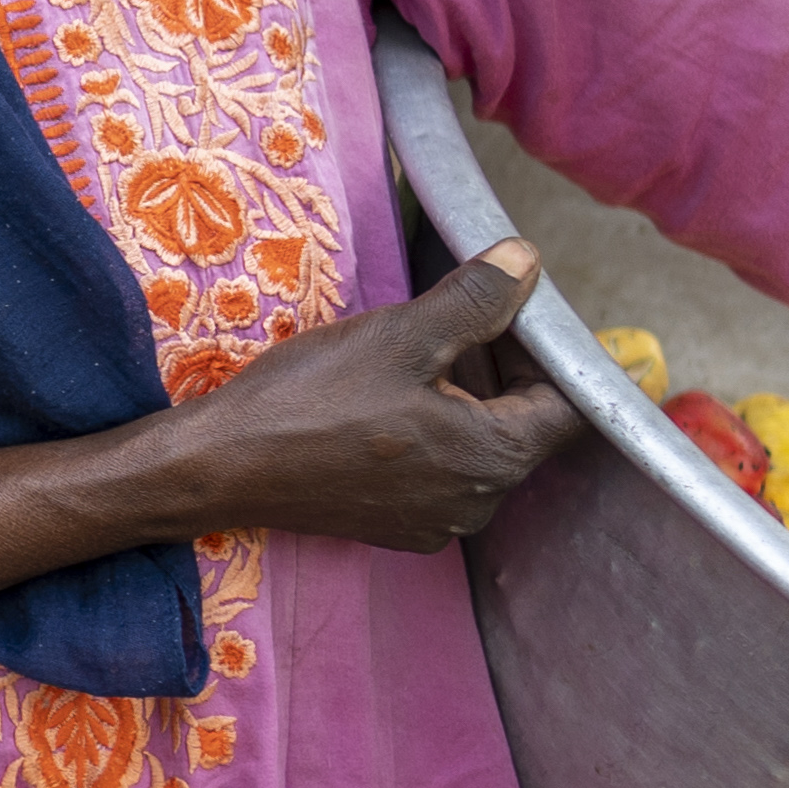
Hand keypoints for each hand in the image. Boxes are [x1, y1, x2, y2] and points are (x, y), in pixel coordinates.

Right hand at [146, 239, 591, 551]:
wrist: (219, 467)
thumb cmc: (311, 400)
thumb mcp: (401, 336)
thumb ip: (477, 300)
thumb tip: (527, 260)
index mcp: (495, 459)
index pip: (569, 403)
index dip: (555, 350)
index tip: (524, 307)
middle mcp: (479, 504)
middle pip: (523, 424)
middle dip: (506, 366)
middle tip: (468, 312)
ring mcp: (437, 523)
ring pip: (479, 446)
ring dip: (467, 396)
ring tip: (422, 347)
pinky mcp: (398, 527)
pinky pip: (441, 471)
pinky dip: (434, 430)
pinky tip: (389, 397)